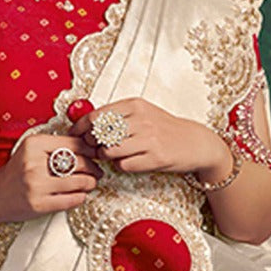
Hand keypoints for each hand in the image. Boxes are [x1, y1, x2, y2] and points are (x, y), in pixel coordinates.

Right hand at [0, 133, 102, 223]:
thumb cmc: (17, 171)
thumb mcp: (31, 149)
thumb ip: (55, 145)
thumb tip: (87, 147)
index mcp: (34, 144)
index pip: (73, 144)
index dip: (90, 149)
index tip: (95, 154)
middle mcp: (34, 163)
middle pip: (79, 163)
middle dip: (93, 168)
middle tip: (97, 171)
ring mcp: (36, 185)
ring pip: (78, 182)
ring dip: (90, 183)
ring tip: (91, 183)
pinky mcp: (39, 205)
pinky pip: (71, 200)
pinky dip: (81, 197)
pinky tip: (80, 194)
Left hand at [68, 97, 231, 179]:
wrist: (195, 143)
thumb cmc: (164, 128)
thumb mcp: (142, 112)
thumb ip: (117, 115)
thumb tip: (85, 121)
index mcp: (135, 105)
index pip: (96, 115)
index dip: (81, 127)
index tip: (75, 134)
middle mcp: (141, 119)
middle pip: (99, 134)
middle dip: (91, 144)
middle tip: (93, 148)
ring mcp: (148, 139)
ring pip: (109, 151)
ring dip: (104, 156)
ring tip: (111, 155)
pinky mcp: (155, 158)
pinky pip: (123, 165)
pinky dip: (120, 166)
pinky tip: (128, 161)